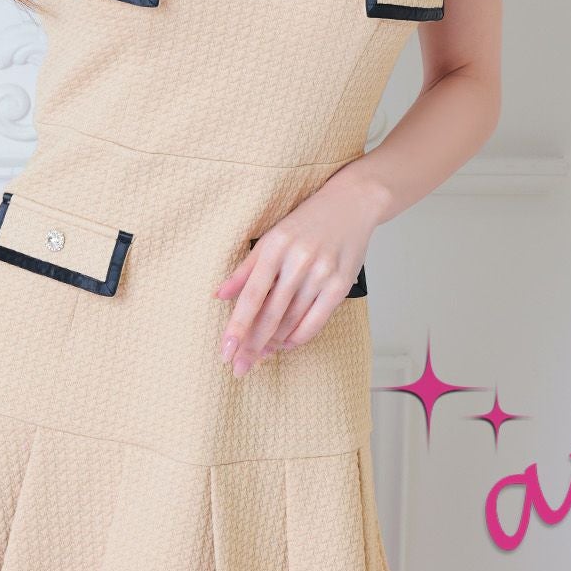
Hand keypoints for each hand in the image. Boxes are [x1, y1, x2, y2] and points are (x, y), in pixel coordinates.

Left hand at [211, 169, 373, 376]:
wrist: (351, 204)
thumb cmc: (305, 222)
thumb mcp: (270, 237)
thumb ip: (245, 268)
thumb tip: (219, 295)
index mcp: (275, 247)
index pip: (251, 295)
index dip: (237, 326)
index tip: (225, 350)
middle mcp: (298, 261)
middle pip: (270, 313)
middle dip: (252, 344)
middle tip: (239, 367)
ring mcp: (322, 273)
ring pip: (292, 320)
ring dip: (273, 343)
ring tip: (258, 358)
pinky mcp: (341, 283)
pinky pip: (317, 320)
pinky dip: (299, 336)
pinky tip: (285, 345)